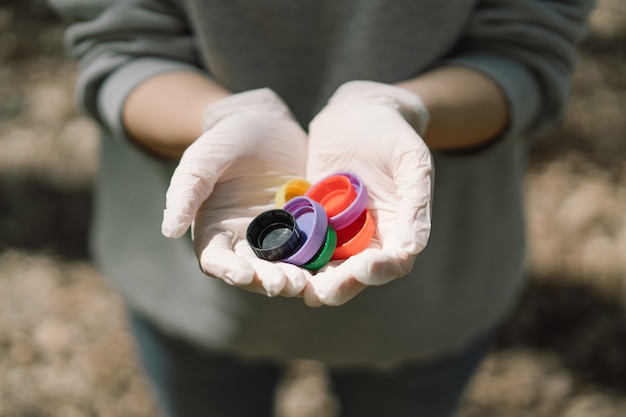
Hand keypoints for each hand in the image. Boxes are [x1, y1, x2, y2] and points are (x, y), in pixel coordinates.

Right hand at [161, 88, 310, 296]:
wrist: (266, 125)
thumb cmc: (227, 140)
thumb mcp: (203, 159)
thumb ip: (186, 191)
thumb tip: (169, 230)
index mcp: (216, 232)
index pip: (218, 261)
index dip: (229, 271)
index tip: (244, 275)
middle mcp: (246, 243)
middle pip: (254, 272)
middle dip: (267, 281)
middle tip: (285, 284)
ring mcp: (279, 239)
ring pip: (285, 268)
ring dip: (294, 279)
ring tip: (305, 282)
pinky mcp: (306, 230)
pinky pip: (312, 251)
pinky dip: (318, 262)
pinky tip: (330, 267)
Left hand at [303, 80, 433, 305]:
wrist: (357, 113)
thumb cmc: (392, 133)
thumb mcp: (411, 159)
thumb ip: (416, 200)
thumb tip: (414, 247)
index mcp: (398, 230)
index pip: (393, 263)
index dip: (380, 269)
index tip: (365, 267)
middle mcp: (367, 238)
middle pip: (354, 273)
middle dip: (339, 284)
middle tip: (320, 292)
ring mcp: (336, 232)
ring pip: (324, 265)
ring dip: (309, 278)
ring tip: (293, 285)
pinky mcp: (310, 221)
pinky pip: (299, 242)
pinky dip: (287, 253)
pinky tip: (270, 258)